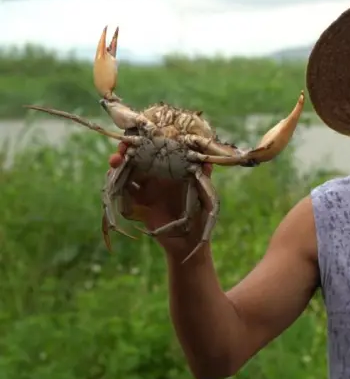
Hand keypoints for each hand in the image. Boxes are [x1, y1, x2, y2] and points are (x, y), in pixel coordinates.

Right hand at [108, 142, 212, 257]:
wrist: (187, 242)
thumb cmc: (199, 216)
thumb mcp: (204, 195)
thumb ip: (204, 178)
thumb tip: (208, 162)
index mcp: (173, 171)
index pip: (158, 151)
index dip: (149, 142)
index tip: (143, 136)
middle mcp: (158, 177)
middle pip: (139, 157)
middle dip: (128, 149)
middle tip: (123, 147)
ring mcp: (146, 189)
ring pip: (128, 170)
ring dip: (118, 163)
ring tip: (115, 160)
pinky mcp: (137, 203)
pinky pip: (123, 190)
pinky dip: (116, 182)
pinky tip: (112, 177)